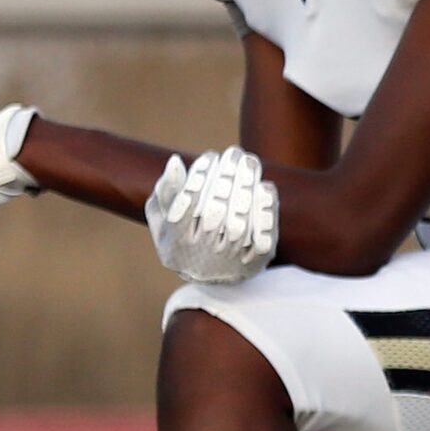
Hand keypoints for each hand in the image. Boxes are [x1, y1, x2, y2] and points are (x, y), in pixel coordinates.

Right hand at [145, 148, 278, 284]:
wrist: (210, 278)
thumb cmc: (183, 236)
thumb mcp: (163, 217)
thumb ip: (166, 190)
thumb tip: (176, 161)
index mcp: (177, 242)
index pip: (188, 205)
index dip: (200, 177)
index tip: (210, 155)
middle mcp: (203, 254)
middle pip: (216, 211)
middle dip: (226, 177)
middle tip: (234, 152)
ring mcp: (231, 260)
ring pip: (240, 222)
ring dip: (247, 188)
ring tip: (249, 161)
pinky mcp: (256, 262)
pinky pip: (263, 235)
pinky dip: (265, 210)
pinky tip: (263, 186)